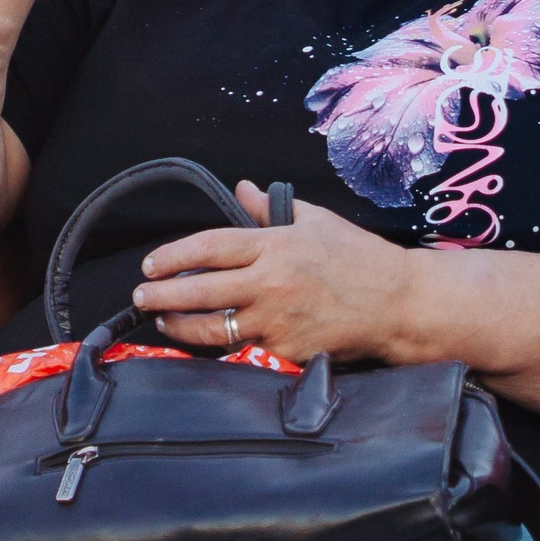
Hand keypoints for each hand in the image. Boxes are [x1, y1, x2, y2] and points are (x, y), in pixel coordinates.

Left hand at [134, 181, 441, 362]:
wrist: (397, 305)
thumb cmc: (362, 259)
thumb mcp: (317, 222)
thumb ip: (272, 210)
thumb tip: (242, 191)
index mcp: (276, 246)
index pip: (210, 247)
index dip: (174, 255)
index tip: (151, 263)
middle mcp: (271, 283)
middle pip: (199, 291)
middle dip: (162, 294)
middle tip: (142, 295)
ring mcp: (276, 321)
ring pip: (213, 328)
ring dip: (180, 326)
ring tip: (164, 321)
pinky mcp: (286, 350)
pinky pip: (245, 347)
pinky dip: (224, 344)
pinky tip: (208, 340)